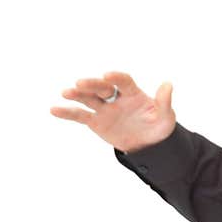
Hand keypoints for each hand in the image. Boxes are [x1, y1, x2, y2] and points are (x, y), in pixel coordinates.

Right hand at [50, 71, 176, 153]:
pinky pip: (80, 116)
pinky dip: (67, 112)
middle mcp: (116, 97)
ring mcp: (105, 108)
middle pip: (102, 87)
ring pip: (89, 98)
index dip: (117, 77)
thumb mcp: (165, 117)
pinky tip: (54, 109)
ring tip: (66, 92)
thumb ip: (164, 102)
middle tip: (80, 83)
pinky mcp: (96, 121)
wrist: (148, 145)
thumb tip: (168, 84)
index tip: (109, 75)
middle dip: (92, 84)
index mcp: (134, 93)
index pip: (124, 82)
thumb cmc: (158, 127)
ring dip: (77, 94)